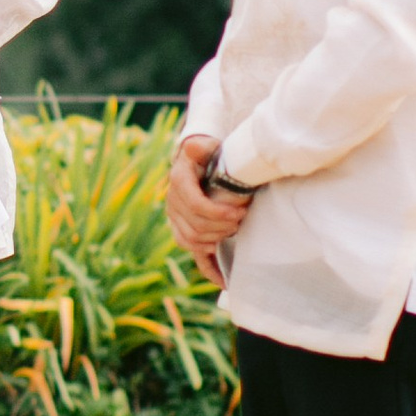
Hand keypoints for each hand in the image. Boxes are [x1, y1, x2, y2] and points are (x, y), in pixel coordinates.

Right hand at [166, 134, 249, 261]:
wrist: (199, 162)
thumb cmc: (208, 153)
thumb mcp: (206, 146)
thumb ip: (200, 147)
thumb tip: (192, 147)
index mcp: (179, 180)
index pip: (196, 205)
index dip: (219, 212)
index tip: (240, 211)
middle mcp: (173, 200)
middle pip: (196, 225)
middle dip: (222, 225)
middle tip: (242, 218)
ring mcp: (175, 216)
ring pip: (192, 239)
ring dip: (216, 238)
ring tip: (234, 229)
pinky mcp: (180, 227)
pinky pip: (189, 248)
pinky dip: (204, 260)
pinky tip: (220, 269)